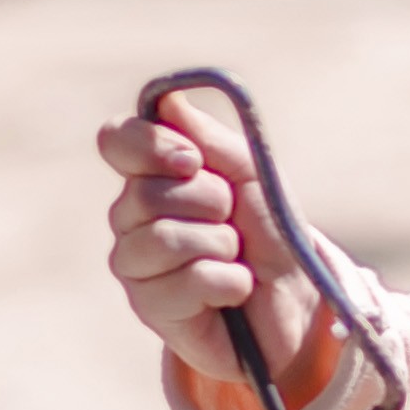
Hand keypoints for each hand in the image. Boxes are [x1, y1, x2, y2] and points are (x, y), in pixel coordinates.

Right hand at [98, 79, 334, 409]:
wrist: (294, 295)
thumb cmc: (268, 229)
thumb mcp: (250, 171)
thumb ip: (208, 138)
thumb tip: (166, 101)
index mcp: (150, 173)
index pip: (116, 140)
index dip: (151, 145)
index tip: (193, 161)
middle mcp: (130, 216)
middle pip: (146, 194)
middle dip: (209, 201)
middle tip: (232, 218)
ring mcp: (135, 264)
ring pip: (165, 239)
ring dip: (221, 244)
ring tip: (235, 256)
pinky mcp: (150, 308)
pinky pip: (188, 281)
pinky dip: (229, 281)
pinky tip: (234, 290)